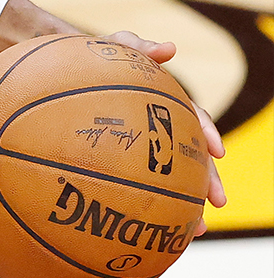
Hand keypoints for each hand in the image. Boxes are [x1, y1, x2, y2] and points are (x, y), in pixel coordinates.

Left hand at [104, 31, 227, 235]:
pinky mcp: (120, 162)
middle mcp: (159, 127)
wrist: (59, 72)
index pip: (193, 118)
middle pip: (190, 156)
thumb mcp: (113, 47)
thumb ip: (137, 46)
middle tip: (218, 201)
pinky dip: (147, 207)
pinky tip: (151, 230)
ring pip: (170, 178)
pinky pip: (135, 186)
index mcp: (165, 103)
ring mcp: (141, 146)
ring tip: (196, 230)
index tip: (216, 152)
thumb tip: (169, 48)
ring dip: (186, 202)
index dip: (207, 133)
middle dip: (207, 179)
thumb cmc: (92, 58)